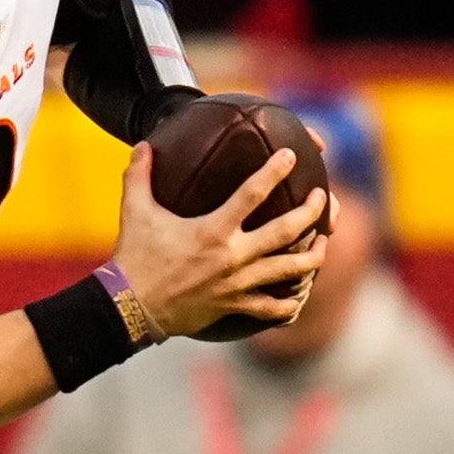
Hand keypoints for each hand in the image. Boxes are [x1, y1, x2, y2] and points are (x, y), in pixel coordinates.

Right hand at [105, 142, 328, 338]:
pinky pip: (273, 308)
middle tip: (322, 198)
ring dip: (313, 256)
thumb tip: (143, 145)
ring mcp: (237, 284)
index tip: (291, 156)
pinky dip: (290, 302)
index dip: (275, 171)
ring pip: (290, 270)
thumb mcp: (134, 212)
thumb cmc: (134, 258)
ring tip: (323, 242)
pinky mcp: (235, 306)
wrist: (130, 307)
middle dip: (311, 212)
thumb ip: (140, 176)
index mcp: (213, 230)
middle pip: (286, 231)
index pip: (253, 194)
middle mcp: (232, 256)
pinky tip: (300, 295)